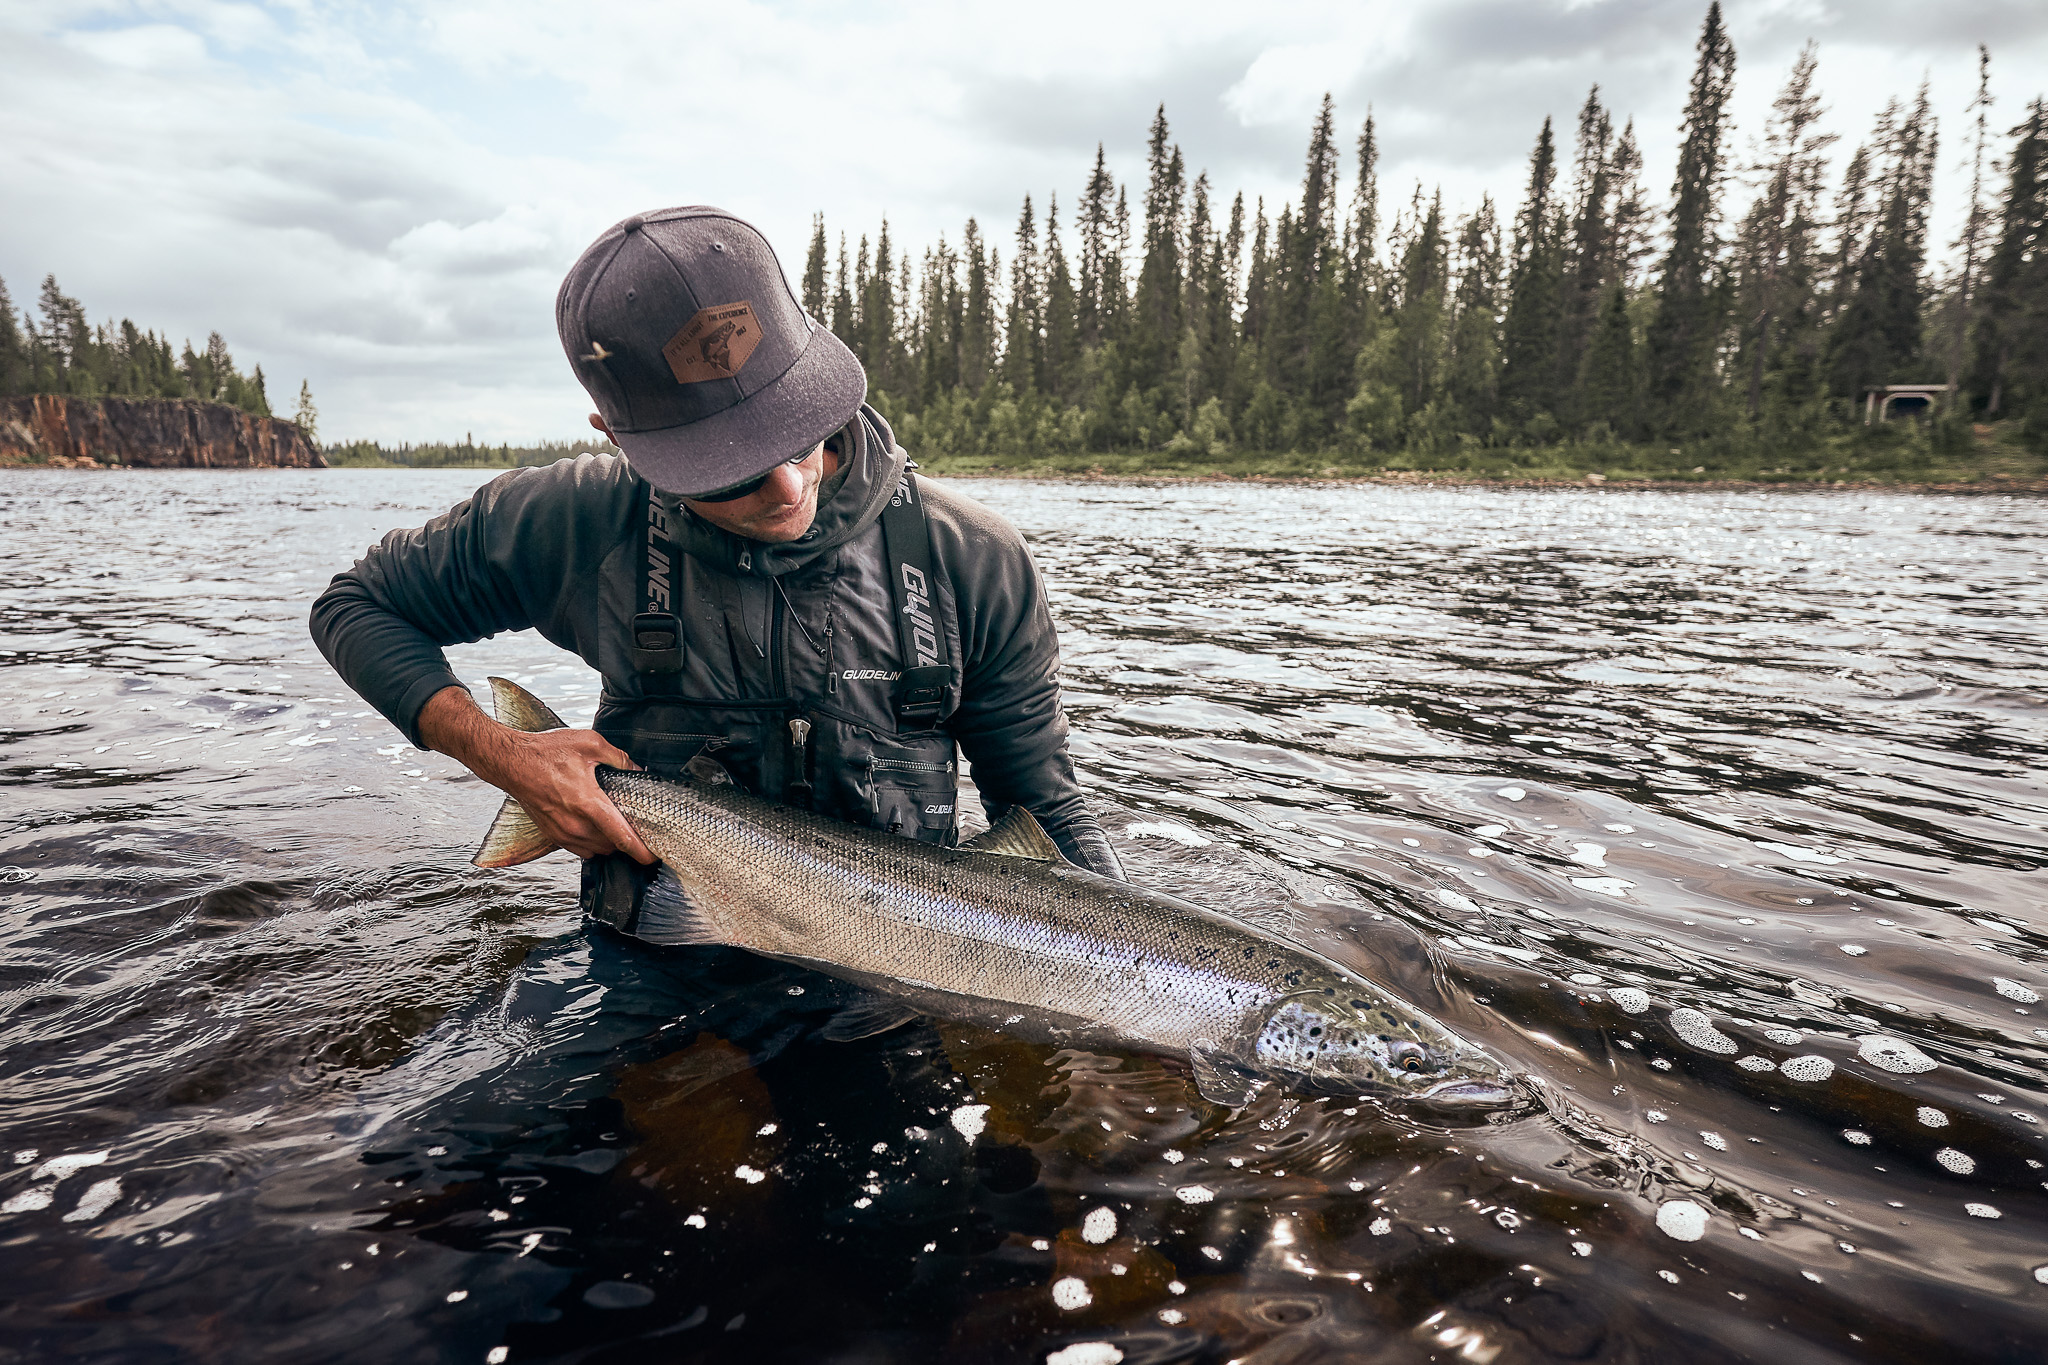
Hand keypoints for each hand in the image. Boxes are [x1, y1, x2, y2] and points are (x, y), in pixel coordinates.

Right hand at [417, 685, 654, 863]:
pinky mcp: (552, 835)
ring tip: (617, 826)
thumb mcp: (589, 743)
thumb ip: (619, 758)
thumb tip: (638, 770)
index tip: (653, 857)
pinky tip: (596, 827)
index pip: (621, 836)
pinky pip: (581, 849)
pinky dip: (593, 844)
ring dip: (610, 843)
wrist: (511, 761)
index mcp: (588, 802)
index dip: (641, 851)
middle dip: (627, 841)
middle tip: (638, 828)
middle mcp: (575, 824)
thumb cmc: (547, 751)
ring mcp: (562, 832)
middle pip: (612, 846)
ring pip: (597, 850)